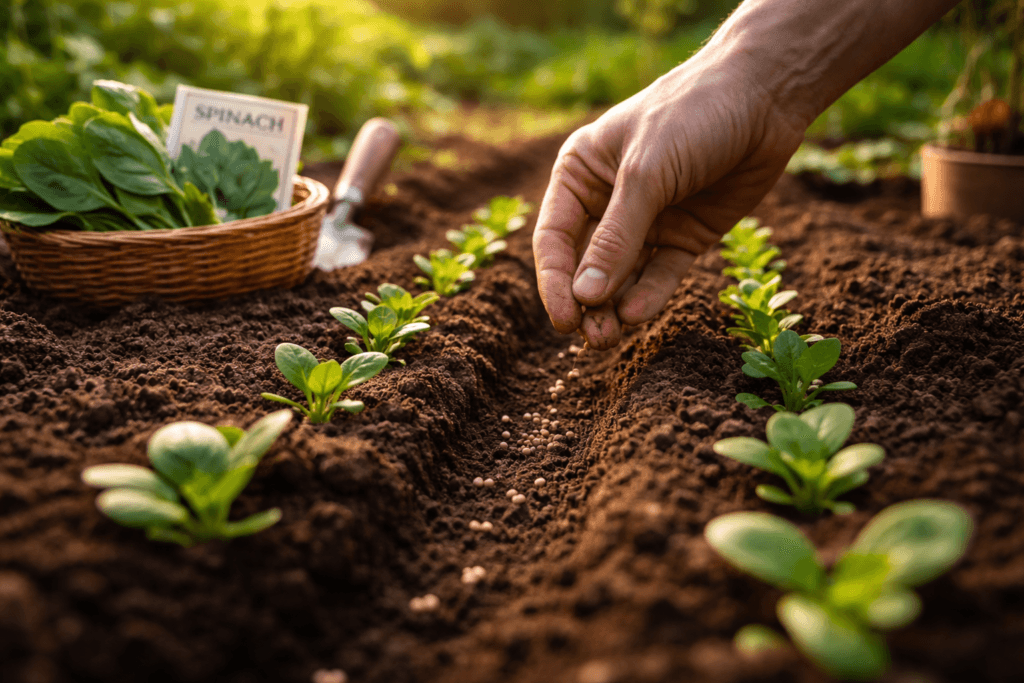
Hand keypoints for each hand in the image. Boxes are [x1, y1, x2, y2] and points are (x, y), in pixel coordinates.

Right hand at [533, 52, 806, 348]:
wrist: (766, 98)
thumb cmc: (693, 116)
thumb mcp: (647, 174)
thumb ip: (617, 237)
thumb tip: (585, 297)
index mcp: (581, 174)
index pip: (555, 237)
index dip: (555, 281)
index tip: (563, 318)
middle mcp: (607, 200)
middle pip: (585, 264)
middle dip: (586, 302)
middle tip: (591, 338)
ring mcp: (647, 221)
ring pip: (621, 277)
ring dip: (613, 308)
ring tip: (609, 339)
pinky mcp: (683, 237)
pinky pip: (659, 274)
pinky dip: (649, 295)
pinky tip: (639, 315)